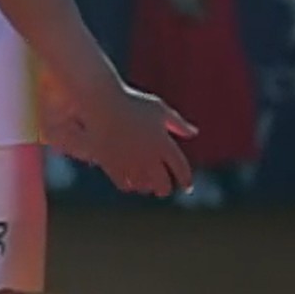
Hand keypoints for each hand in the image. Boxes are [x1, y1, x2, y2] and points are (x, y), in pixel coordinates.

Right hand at [53, 77, 196, 196]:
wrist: (101, 102)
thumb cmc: (132, 102)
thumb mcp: (158, 109)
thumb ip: (177, 123)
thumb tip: (193, 133)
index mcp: (164, 143)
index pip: (181, 169)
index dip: (185, 180)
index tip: (187, 187)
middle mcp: (149, 155)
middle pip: (162, 183)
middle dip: (164, 189)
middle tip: (162, 191)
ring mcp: (130, 161)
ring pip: (143, 186)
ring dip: (146, 187)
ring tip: (146, 187)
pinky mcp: (112, 164)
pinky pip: (124, 184)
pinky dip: (128, 185)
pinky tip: (129, 183)